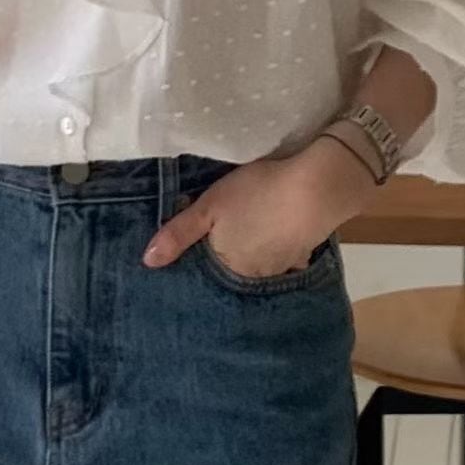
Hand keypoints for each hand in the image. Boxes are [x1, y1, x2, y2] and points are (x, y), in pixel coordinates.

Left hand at [142, 137, 376, 276]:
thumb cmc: (255, 194)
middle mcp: (253, 277)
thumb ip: (178, 235)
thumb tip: (147, 262)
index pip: (206, 275)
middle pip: (232, 273)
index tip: (192, 254)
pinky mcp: (302, 256)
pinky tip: (272, 237)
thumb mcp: (209, 207)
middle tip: (219, 242)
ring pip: (256, 267)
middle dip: (224, 262)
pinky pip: (281, 260)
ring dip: (249, 257)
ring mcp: (281, 268)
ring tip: (244, 238)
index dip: (199, 263)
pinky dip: (274, 251)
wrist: (317, 187)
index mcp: (228, 267)